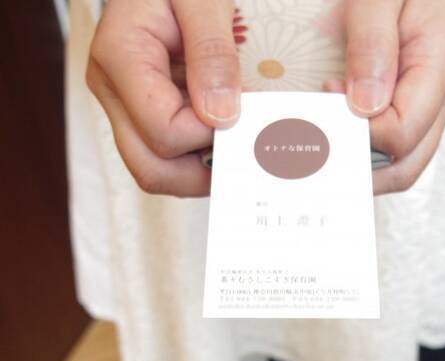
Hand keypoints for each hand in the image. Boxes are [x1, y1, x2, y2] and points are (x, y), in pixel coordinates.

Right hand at [86, 0, 240, 196]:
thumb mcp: (202, 1)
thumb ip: (212, 54)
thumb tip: (220, 115)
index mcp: (120, 58)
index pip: (163, 132)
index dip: (207, 132)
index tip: (240, 110)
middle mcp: (113, 92)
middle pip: (151, 168)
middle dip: (202, 171)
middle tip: (241, 148)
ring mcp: (124, 107)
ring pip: (156, 170)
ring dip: (201, 166)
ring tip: (233, 137)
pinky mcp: (140, 113)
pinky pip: (166, 155)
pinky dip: (198, 154)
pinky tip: (222, 131)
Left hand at [325, 0, 444, 194]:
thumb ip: (373, 42)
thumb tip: (365, 107)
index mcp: (442, 67)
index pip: (401, 135)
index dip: (358, 131)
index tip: (327, 96)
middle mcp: (444, 96)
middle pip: (405, 166)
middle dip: (358, 167)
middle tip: (318, 145)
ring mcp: (433, 107)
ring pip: (400, 166)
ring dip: (359, 165)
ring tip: (325, 142)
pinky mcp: (418, 108)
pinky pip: (393, 149)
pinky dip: (363, 152)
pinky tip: (337, 135)